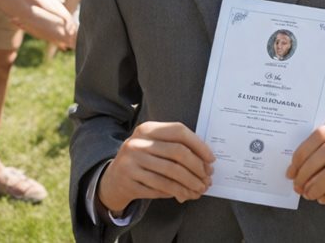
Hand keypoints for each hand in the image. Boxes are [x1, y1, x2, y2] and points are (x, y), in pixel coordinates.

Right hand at [98, 122, 214, 213]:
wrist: (113, 178)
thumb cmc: (143, 158)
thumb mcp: (154, 144)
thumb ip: (176, 145)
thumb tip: (205, 160)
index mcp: (147, 129)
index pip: (179, 131)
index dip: (198, 145)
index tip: (211, 159)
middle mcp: (138, 143)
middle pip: (177, 152)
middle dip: (197, 167)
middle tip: (208, 177)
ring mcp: (131, 163)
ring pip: (170, 174)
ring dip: (190, 183)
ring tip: (200, 189)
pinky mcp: (129, 182)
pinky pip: (160, 188)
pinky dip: (176, 192)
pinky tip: (185, 194)